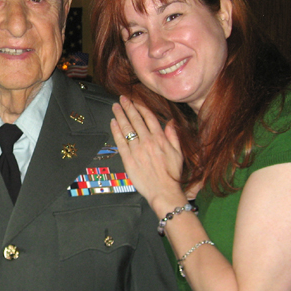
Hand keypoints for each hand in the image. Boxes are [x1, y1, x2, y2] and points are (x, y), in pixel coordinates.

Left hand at [110, 96, 185, 213]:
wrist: (164, 191)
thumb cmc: (172, 174)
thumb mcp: (178, 153)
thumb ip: (173, 136)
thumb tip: (170, 122)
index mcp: (160, 138)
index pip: (148, 117)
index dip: (140, 107)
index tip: (135, 100)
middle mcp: (147, 141)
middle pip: (135, 120)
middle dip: (128, 107)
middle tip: (122, 98)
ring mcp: (137, 150)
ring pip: (126, 128)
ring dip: (120, 115)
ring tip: (115, 106)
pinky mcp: (128, 159)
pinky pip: (120, 142)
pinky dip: (116, 131)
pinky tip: (112, 122)